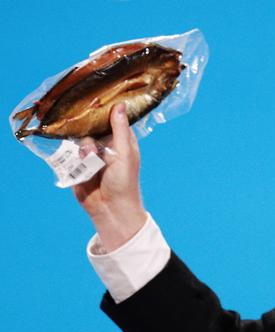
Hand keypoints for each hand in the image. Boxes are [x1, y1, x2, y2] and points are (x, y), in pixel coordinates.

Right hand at [73, 103, 147, 251]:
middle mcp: (106, 145)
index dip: (106, 109)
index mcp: (122, 140)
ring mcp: (91, 154)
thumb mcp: (125, 154)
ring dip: (84, 148)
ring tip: (90, 160)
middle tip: (94, 138)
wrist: (110, 209)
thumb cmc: (124, 182)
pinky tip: (80, 163)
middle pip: (92, 126)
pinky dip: (73, 156)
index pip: (113, 118)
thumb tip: (121, 104)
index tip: (96, 98)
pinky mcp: (77, 164)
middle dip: (89, 129)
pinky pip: (69, 153)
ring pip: (80, 139)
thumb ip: (120, 130)